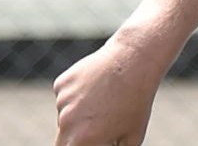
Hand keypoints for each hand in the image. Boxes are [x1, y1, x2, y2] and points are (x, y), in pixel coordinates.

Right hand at [53, 34, 170, 145]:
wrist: (135, 60)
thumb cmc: (137, 102)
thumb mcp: (132, 137)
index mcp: (82, 140)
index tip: (95, 138)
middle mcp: (67, 122)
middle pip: (62, 140)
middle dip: (78, 136)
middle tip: (97, 124)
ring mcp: (62, 101)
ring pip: (65, 115)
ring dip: (79, 112)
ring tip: (105, 99)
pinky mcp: (60, 84)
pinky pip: (65, 95)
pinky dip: (76, 94)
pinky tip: (96, 85)